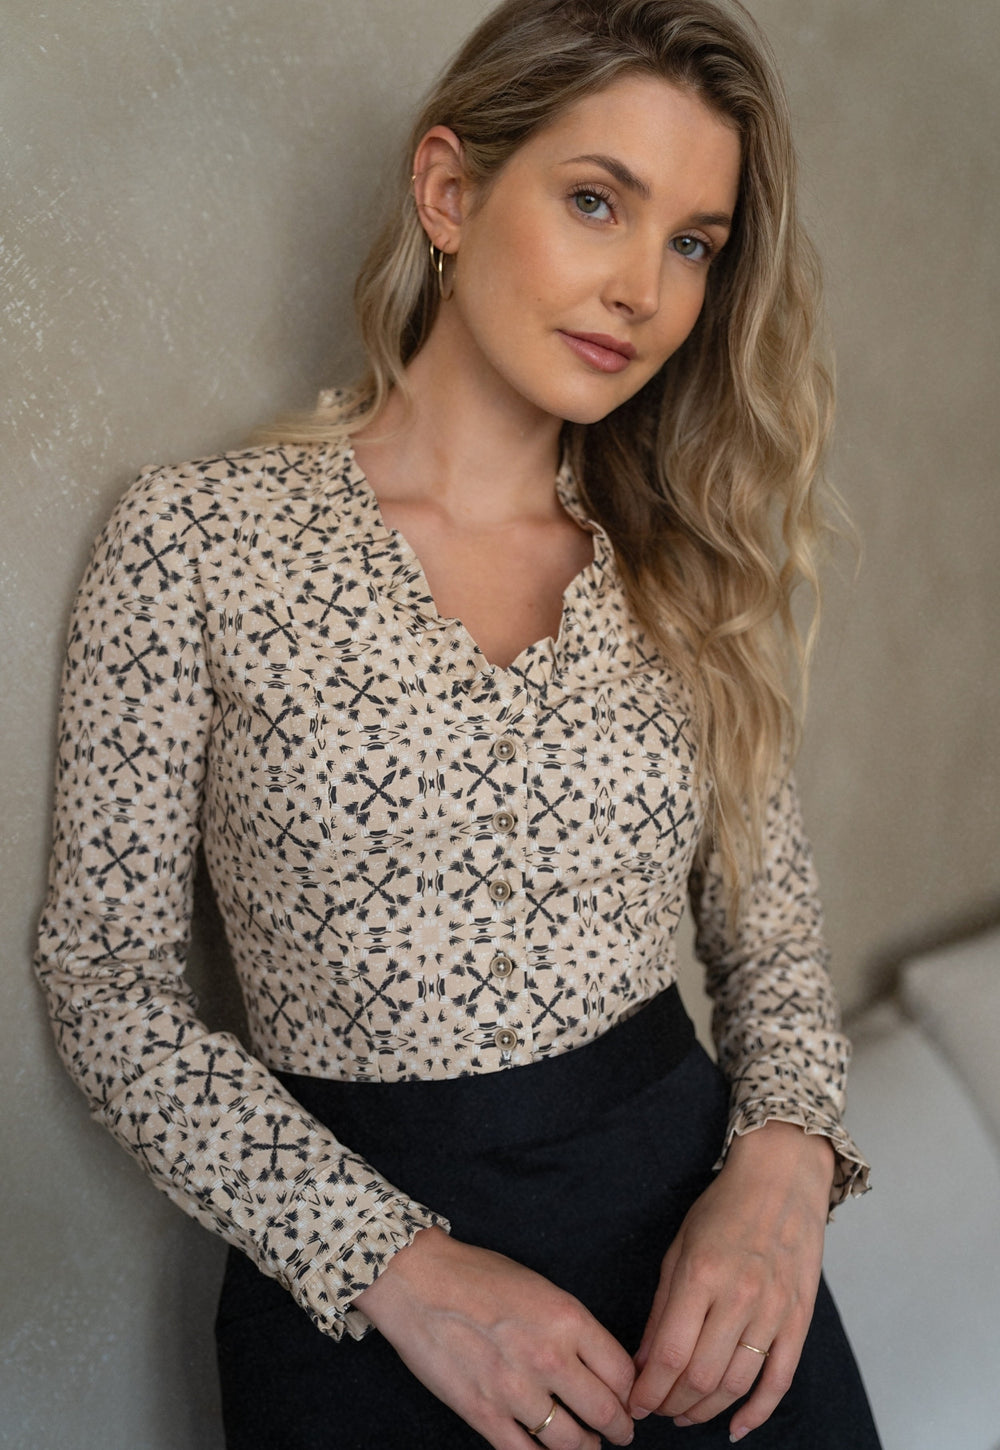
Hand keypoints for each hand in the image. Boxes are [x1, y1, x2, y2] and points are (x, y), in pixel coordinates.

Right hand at [353, 1226, 635, 1449]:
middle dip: (619, 1428)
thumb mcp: (539, 1286)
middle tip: (620, 1432)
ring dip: (586, 1448)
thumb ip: (571, 1326)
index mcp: (567, 1318)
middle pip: (605, 1412)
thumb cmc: (477, 1276)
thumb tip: (597, 1362)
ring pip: (571, 1443)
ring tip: (587, 1444)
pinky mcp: (483, 1413)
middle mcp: (548, 1357)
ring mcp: (515, 1390)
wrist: (417, 1281)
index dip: (630, 1391)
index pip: (621, 1373)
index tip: (628, 1398)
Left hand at [629, 1121, 833, 1442]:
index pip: (670, 1353)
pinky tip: (737, 1427)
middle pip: (702, 1376)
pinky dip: (758, 1412)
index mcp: (701, 1274)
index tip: (634, 1404)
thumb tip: (644, 1362)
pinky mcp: (799, 1318)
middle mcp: (739, 1295)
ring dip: (706, 1411)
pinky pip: (780, 1378)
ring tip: (684, 1416)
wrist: (782, 1178)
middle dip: (672, 1405)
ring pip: (737, 1384)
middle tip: (656, 1411)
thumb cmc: (724, 1208)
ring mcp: (773, 1309)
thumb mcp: (679, 1247)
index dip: (649, 1390)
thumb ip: (663, 1308)